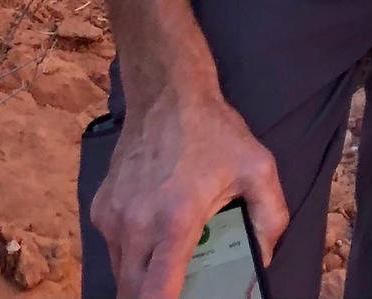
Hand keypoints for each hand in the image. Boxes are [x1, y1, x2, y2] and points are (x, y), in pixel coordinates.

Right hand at [93, 82, 287, 296]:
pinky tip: (153, 231)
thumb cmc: (214, 131)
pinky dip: (131, 253)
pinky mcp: (100, 207)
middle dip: (155, 298)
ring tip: (168, 261)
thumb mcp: (258, 168)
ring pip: (121, 273)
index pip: (157, 295)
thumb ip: (271, 219)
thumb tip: (261, 261)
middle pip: (133, 293)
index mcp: (175, 221)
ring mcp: (113, 216)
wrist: (168, 92)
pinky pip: (113, 247)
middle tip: (179, 286)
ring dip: (141, 278)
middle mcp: (136, 224)